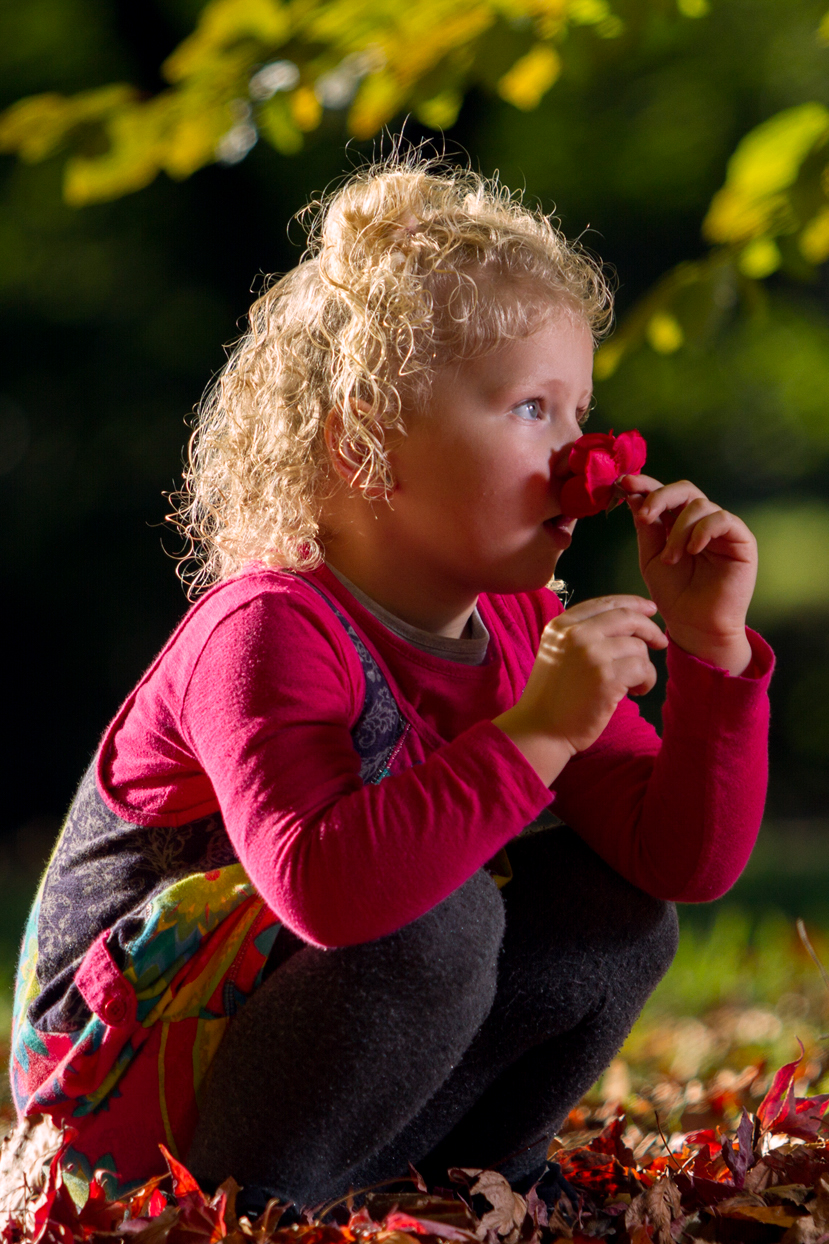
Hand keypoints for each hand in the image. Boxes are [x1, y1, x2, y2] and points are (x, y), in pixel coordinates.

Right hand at [494, 595, 667, 783]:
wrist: (540, 728)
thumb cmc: (552, 696)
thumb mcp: (557, 652)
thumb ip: (582, 634)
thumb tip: (629, 624)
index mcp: (561, 625)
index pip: (605, 602)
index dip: (633, 603)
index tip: (650, 610)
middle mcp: (575, 634)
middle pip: (627, 618)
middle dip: (649, 628)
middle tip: (660, 642)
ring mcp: (591, 654)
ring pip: (638, 647)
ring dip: (644, 666)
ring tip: (633, 684)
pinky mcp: (606, 678)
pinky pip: (643, 669)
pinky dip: (647, 681)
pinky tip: (636, 692)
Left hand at [621, 475, 756, 674]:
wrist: (694, 625)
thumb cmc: (674, 594)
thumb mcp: (651, 557)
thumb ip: (646, 527)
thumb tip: (633, 494)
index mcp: (679, 522)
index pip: (665, 493)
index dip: (646, 484)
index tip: (625, 483)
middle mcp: (702, 521)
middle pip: (684, 489)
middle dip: (660, 497)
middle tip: (644, 516)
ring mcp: (722, 529)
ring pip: (700, 505)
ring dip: (678, 530)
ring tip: (669, 559)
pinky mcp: (742, 540)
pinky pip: (723, 519)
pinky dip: (703, 531)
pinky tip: (692, 550)